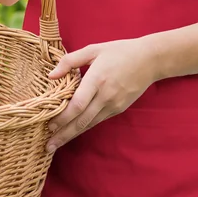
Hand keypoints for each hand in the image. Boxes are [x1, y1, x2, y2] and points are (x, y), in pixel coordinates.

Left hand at [45, 37, 157, 151]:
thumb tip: (50, 75)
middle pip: (81, 120)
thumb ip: (70, 61)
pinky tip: (74, 131)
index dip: (62, 118)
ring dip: (72, 135)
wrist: (149, 60)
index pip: (77, 104)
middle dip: (64, 134)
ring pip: (89, 124)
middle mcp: (105, 95)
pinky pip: (98, 120)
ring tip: (57, 143)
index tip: (48, 125)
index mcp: (97, 79)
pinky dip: (84, 127)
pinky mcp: (119, 109)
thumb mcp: (93, 49)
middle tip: (48, 146)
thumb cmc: (119, 51)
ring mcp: (113, 104)